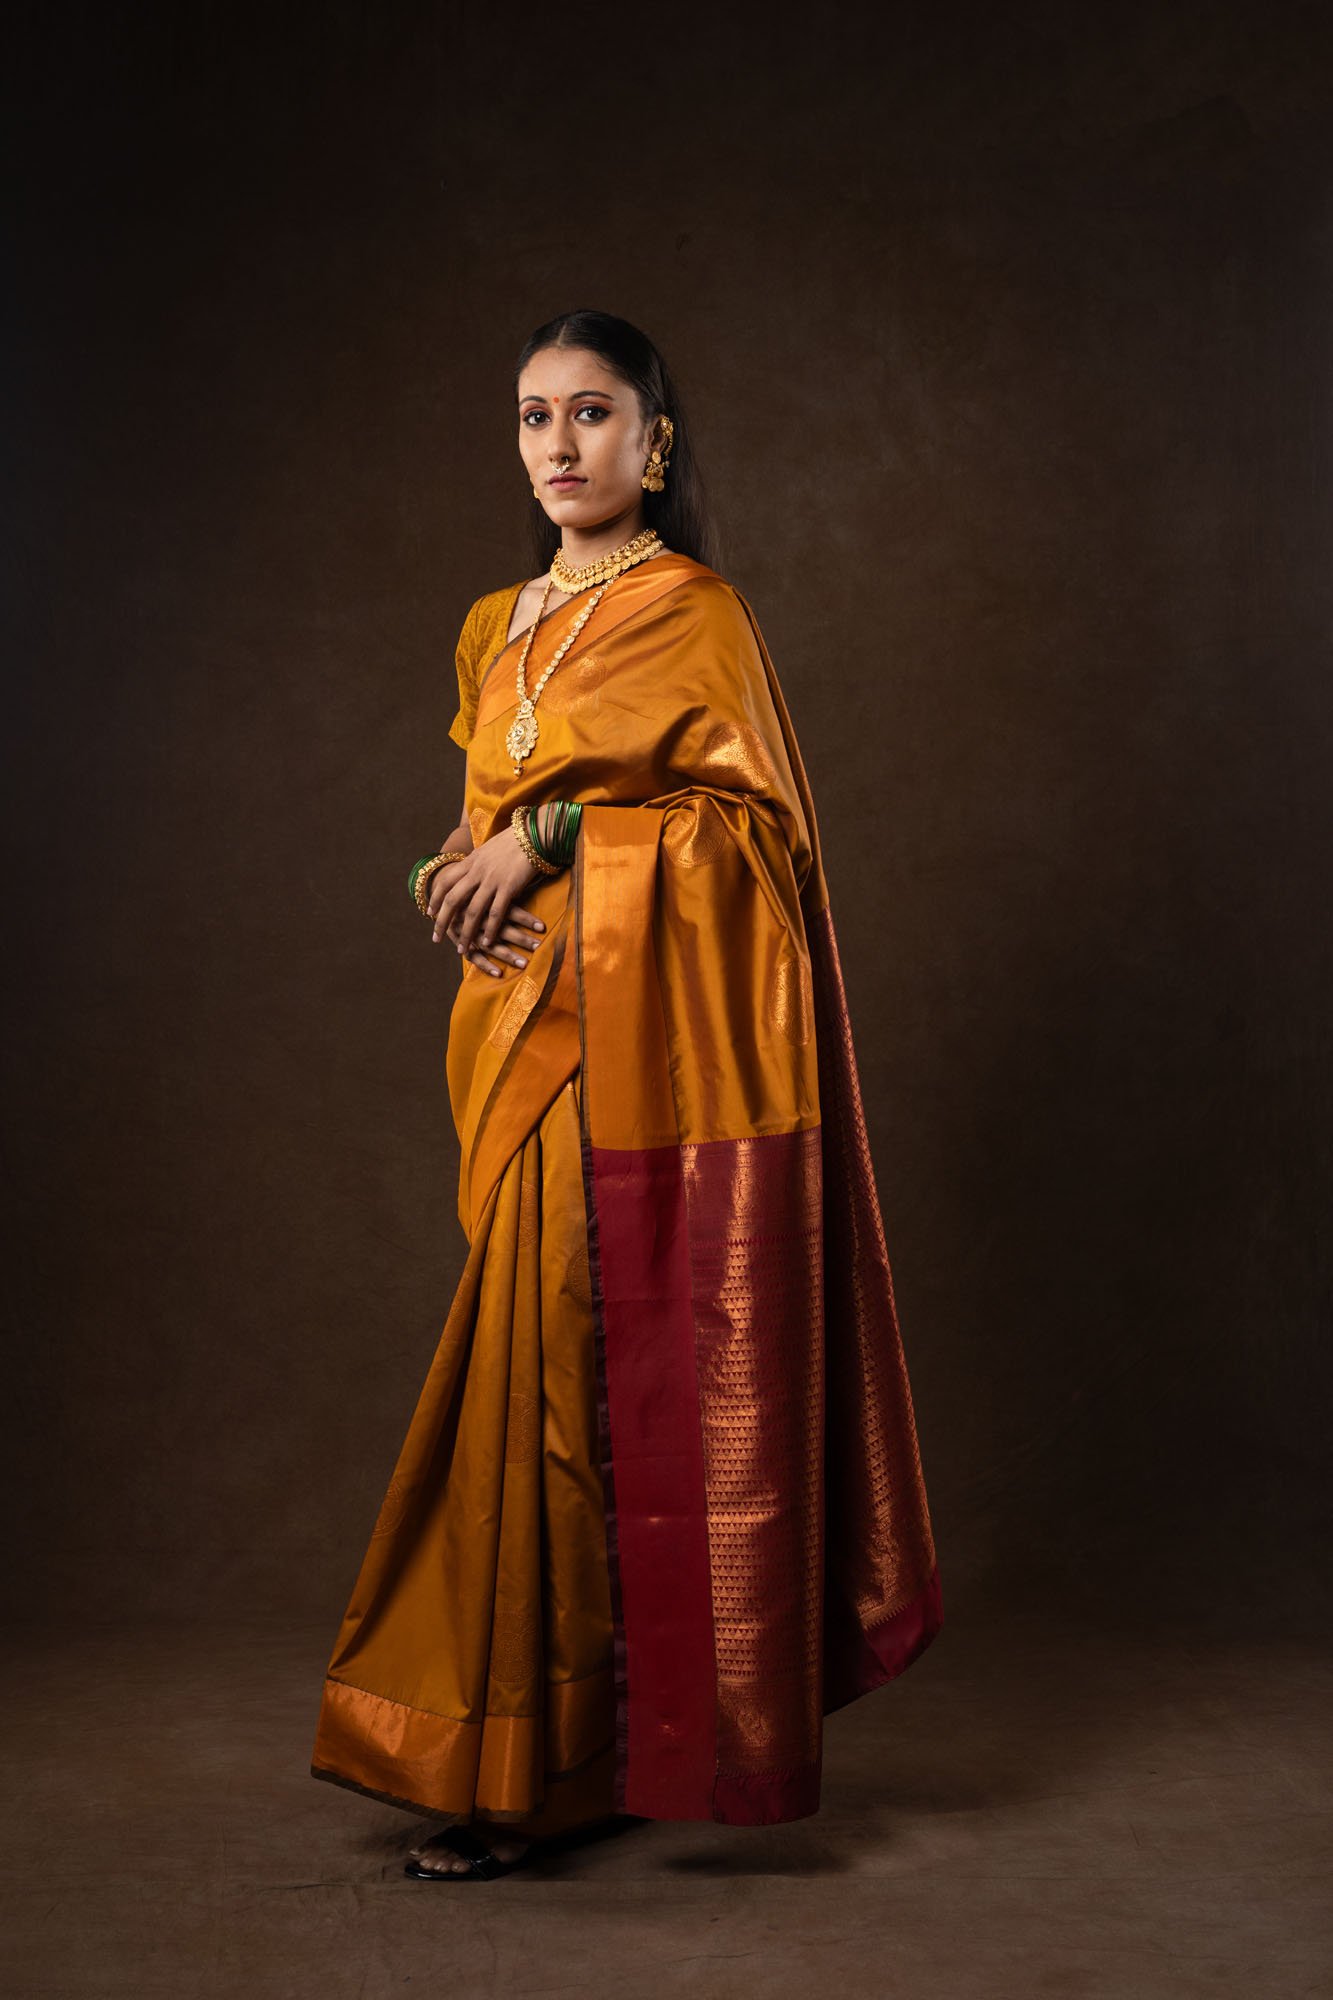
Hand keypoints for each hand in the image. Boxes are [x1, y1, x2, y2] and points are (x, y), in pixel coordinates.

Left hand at [428, 831, 547, 975]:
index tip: (429, 912)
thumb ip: (478, 862)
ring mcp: (492, 880)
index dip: (436, 898)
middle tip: (436, 938)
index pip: (445, 882)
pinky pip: (495, 914)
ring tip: (462, 949)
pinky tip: (486, 943)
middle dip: (442, 922)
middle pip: (452, 900)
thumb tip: (471, 870)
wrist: (533, 833)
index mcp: (471, 861)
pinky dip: (489, 931)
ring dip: (466, 933)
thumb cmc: (514, 841)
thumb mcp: (489, 849)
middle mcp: (477, 871)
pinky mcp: (508, 887)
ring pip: (472, 911)